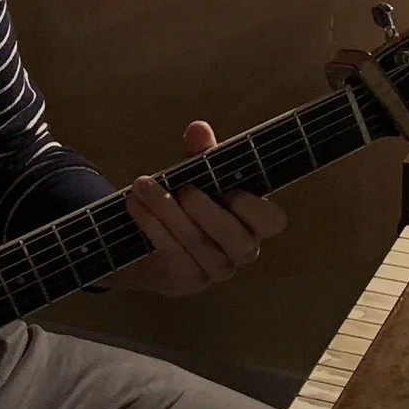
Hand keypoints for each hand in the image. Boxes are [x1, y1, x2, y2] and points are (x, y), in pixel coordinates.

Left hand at [102, 120, 287, 295]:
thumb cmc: (187, 204)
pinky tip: (136, 205)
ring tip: (142, 186)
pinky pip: (173, 253)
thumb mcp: (196, 175)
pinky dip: (152, 225)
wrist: (151, 245)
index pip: (273, 222)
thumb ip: (202, 154)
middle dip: (207, 212)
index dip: (254, 209)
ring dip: (168, 212)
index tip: (230, 191)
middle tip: (183, 190)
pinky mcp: (187, 280)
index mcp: (254, 222)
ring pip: (199, 245)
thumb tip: (198, 129)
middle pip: (236, 239)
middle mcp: (241, 250)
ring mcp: (215, 270)